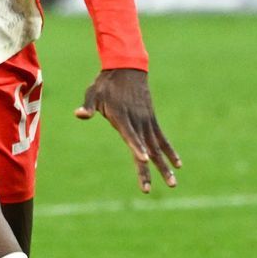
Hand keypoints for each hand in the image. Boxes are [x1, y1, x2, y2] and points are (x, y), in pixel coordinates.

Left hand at [75, 68, 180, 192]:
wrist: (127, 69)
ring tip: (172, 184)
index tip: (144, 159)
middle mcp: (137, 121)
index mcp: (121, 117)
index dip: (136, 147)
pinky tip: (178, 165)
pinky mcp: (152, 120)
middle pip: (144, 148)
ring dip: (164, 166)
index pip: (130, 135)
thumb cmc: (105, 84)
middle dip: (147, 169)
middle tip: (148, 188)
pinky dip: (170, 151)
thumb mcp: (92, 93)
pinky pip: (162, 139)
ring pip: (157, 148)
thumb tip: (79, 114)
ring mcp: (146, 122)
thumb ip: (88, 106)